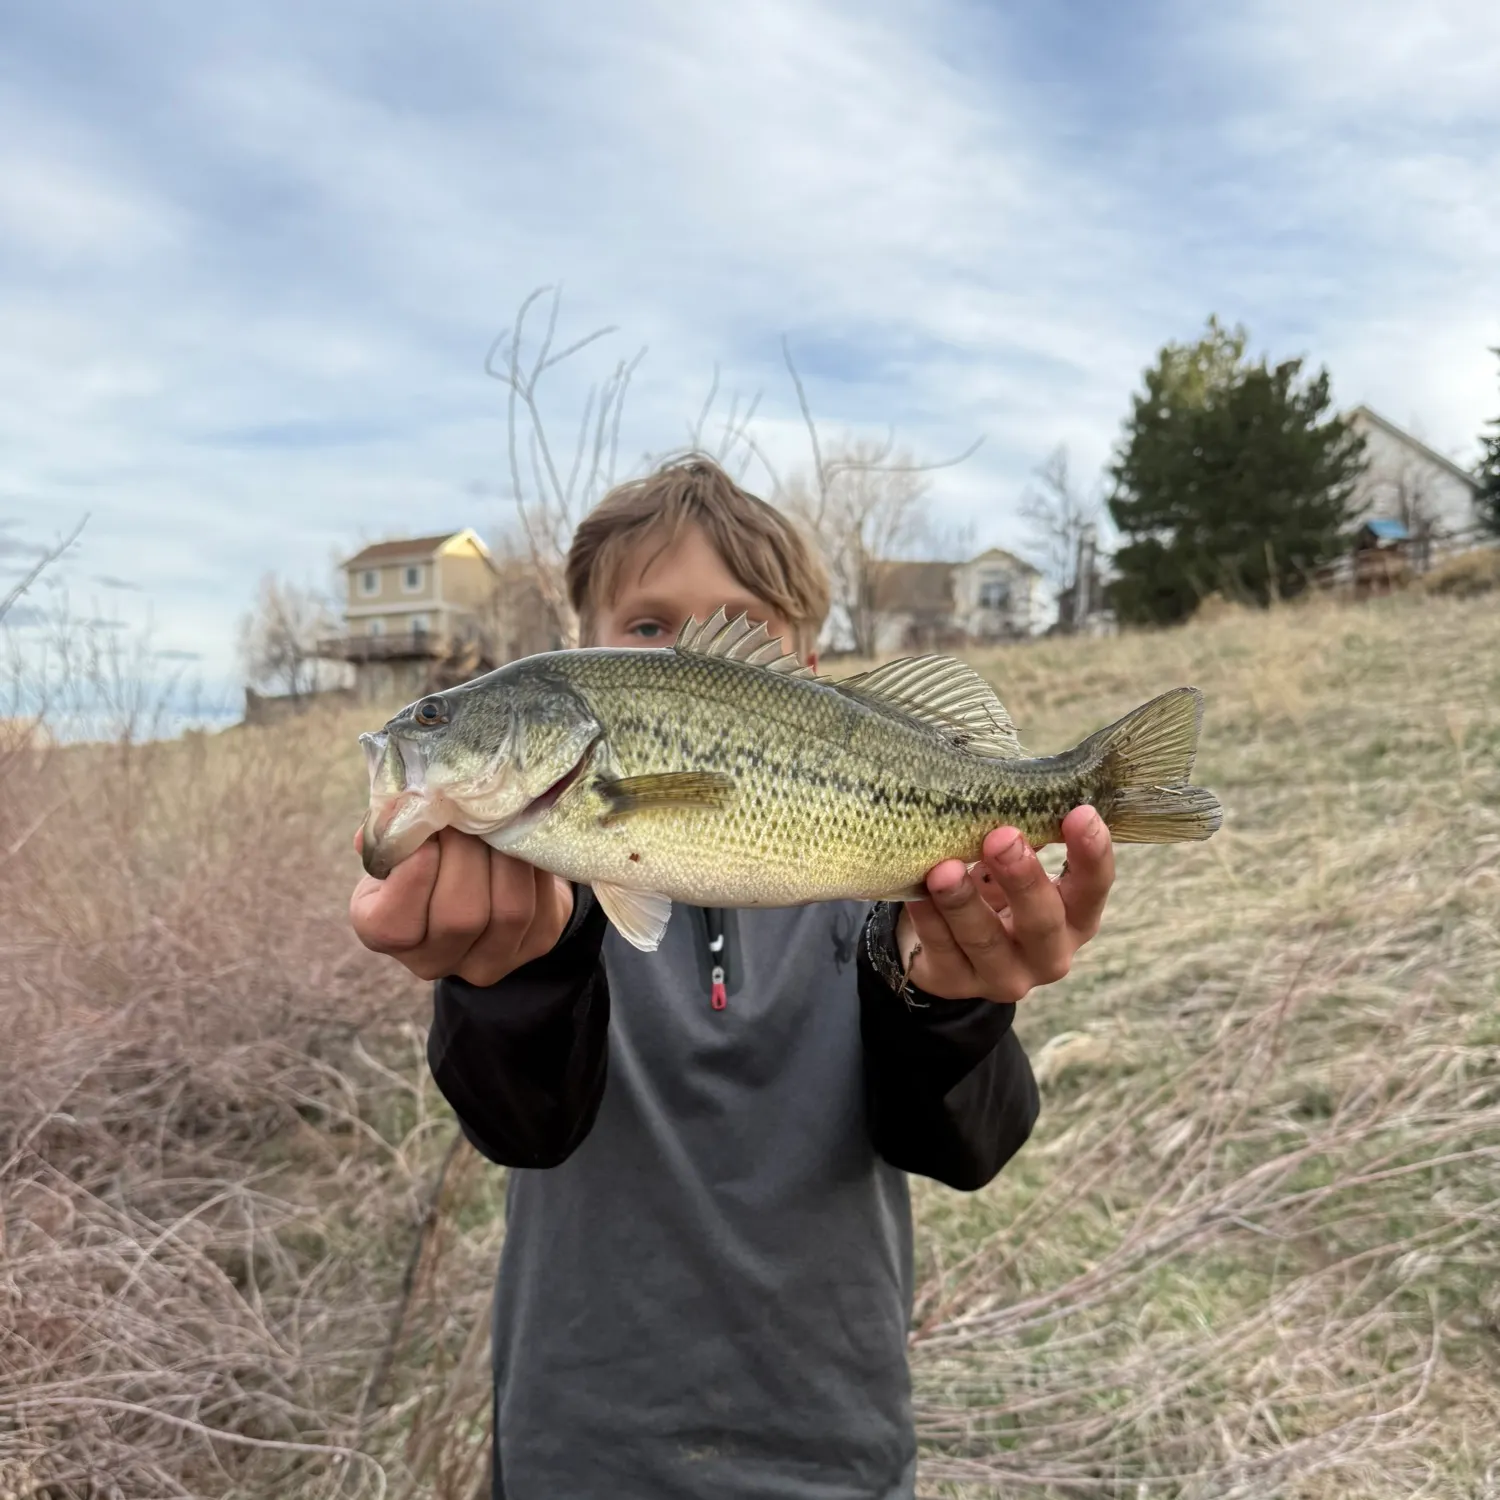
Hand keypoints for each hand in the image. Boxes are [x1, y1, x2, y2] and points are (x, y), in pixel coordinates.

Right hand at [349, 826, 573, 984]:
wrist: (484, 874)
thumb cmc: (430, 853)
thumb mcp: (397, 840)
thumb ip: (391, 829)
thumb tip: (400, 809)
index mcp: (381, 932)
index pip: (392, 925)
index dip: (412, 877)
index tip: (426, 832)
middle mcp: (432, 959)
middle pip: (459, 916)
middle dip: (467, 853)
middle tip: (469, 811)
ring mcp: (487, 961)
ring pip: (509, 911)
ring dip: (506, 856)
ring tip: (499, 819)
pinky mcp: (535, 944)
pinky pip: (541, 903)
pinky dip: (533, 863)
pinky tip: (523, 836)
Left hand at [896, 805, 1114, 1004]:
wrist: (948, 948)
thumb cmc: (993, 892)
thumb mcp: (1014, 869)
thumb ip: (1023, 839)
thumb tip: (1013, 787)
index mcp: (1074, 919)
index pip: (1093, 889)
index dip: (1091, 854)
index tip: (1080, 813)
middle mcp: (1047, 954)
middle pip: (1042, 921)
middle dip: (1022, 878)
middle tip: (1002, 837)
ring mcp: (1002, 976)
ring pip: (985, 939)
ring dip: (964, 902)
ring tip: (945, 869)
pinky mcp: (955, 983)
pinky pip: (941, 948)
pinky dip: (929, 918)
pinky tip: (918, 890)